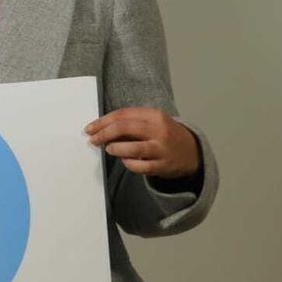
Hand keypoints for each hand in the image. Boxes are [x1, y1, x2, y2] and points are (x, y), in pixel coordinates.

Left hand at [85, 107, 199, 177]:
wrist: (192, 152)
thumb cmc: (164, 135)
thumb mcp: (151, 122)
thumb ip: (129, 123)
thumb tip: (100, 129)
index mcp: (154, 115)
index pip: (122, 115)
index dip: (102, 122)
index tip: (89, 128)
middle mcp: (159, 130)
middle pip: (123, 128)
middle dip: (103, 134)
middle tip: (93, 140)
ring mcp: (162, 149)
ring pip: (131, 149)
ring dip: (115, 149)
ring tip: (109, 149)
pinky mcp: (163, 166)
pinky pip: (138, 166)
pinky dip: (128, 163)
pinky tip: (126, 160)